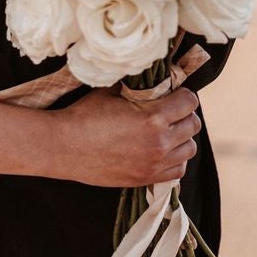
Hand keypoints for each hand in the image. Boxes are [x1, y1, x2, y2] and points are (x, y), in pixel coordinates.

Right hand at [59, 86, 201, 187]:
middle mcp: (160, 142)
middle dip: (184, 114)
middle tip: (170, 110)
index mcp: (153, 118)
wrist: (63, 147)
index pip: (189, 102)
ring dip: (182, 137)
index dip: (183, 94)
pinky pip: (178, 170)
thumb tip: (154, 78)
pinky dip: (175, 159)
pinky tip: (160, 150)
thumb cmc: (83, 116)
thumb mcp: (110, 92)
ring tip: (166, 131)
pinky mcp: (146, 178)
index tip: (173, 93)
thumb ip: (137, 87)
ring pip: (190, 149)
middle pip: (193, 125)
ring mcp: (154, 163)